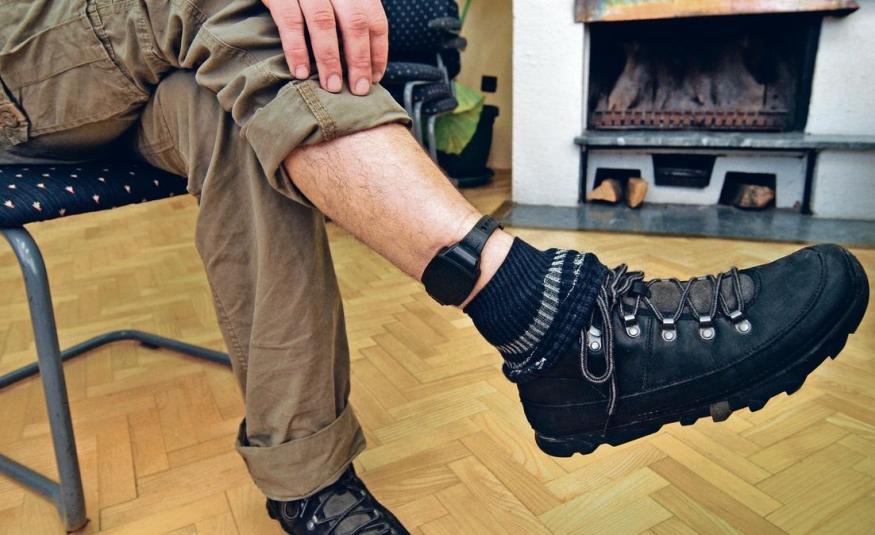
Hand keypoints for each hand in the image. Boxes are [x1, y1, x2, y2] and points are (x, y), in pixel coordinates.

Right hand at [263, 0, 388, 95]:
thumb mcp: (336, 1)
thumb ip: (350, 18)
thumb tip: (364, 61)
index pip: (374, 19)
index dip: (378, 51)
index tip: (375, 78)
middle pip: (355, 22)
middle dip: (359, 60)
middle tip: (358, 89)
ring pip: (324, 22)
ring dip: (330, 59)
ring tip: (332, 87)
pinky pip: (289, 20)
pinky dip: (296, 49)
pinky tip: (301, 73)